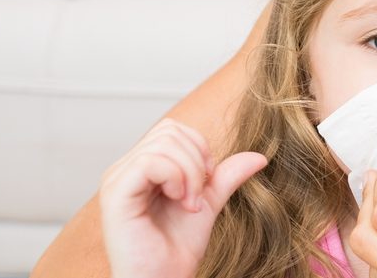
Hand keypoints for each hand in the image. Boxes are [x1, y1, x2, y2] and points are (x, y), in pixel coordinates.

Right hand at [99, 118, 266, 277]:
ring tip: (190, 203)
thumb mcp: (208, 202)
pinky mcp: (115, 194)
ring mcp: (117, 180)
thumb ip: (226, 176)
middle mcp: (124, 169)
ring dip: (190, 173)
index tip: (206, 182)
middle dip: (196, 160)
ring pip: (163, 144)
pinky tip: (180, 201)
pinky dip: (176, 177)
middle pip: (169, 131)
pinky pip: (150, 162)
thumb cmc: (177, 248)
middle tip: (198, 197)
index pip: (172, 129)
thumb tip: (260, 156)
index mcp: (140, 167)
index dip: (199, 148)